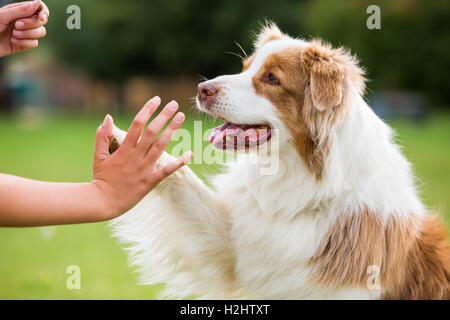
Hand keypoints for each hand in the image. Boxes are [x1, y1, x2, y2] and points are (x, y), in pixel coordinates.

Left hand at [0, 0, 48, 56]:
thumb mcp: (4, 15)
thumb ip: (22, 10)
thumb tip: (38, 2)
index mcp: (20, 10)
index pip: (39, 8)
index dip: (44, 12)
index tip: (41, 17)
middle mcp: (25, 21)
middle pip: (41, 22)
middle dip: (31, 24)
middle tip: (16, 25)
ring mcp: (26, 33)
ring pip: (40, 33)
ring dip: (27, 34)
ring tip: (13, 34)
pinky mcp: (25, 44)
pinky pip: (34, 44)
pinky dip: (24, 43)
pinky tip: (13, 42)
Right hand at [91, 96, 192, 218]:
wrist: (103, 201)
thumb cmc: (101, 177)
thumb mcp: (98, 155)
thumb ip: (102, 136)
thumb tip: (108, 117)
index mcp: (123, 149)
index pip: (137, 124)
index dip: (147, 110)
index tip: (156, 100)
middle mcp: (135, 156)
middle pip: (152, 132)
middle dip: (164, 116)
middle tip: (174, 104)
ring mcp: (144, 169)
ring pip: (160, 146)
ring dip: (172, 131)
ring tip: (181, 117)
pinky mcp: (150, 181)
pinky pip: (167, 171)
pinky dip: (179, 162)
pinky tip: (190, 154)